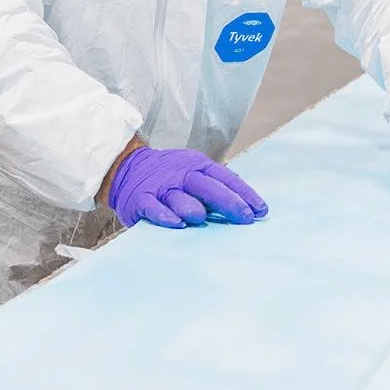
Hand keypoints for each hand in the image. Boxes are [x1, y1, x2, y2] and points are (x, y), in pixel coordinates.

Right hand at [107, 147, 267, 228]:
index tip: (260, 210)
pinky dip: (164, 215)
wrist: (128, 168)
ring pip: (179, 196)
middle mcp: (181, 174)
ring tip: (203, 218)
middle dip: (228, 201)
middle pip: (207, 186)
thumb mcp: (195, 173)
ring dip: (191, 207)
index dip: (243, 193)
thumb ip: (217, 185)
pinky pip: (153, 207)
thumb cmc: (170, 177)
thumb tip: (248, 200)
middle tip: (245, 217)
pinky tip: (176, 223)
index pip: (224, 178)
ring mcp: (161, 186)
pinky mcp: (141, 199)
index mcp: (198, 166)